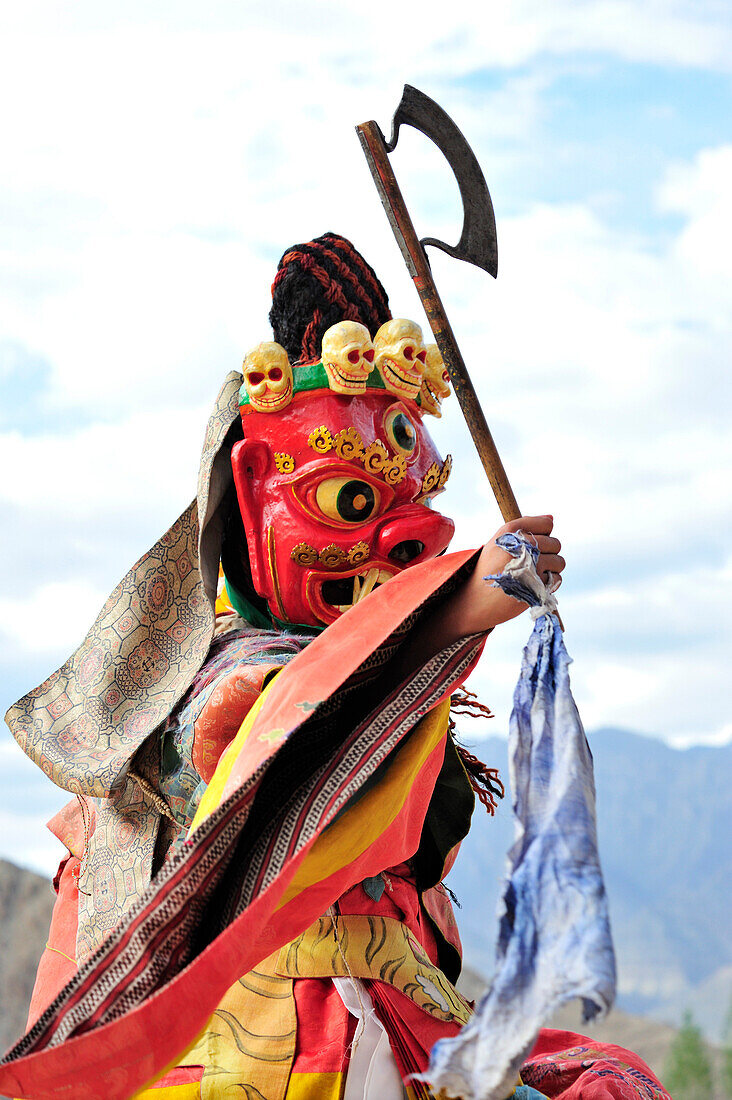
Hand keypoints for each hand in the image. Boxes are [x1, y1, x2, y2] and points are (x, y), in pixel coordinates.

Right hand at [431, 516, 564, 644]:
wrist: (475, 600)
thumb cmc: (490, 569)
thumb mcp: (499, 542)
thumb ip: (525, 527)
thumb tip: (551, 518)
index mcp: (510, 531)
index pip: (547, 524)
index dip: (543, 535)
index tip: (532, 545)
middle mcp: (520, 545)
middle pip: (555, 543)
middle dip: (548, 553)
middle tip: (530, 563)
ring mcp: (530, 565)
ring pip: (559, 561)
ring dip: (551, 569)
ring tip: (533, 574)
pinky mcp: (536, 585)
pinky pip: (557, 579)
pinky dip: (549, 583)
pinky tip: (533, 585)